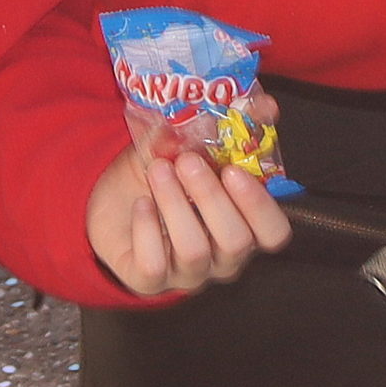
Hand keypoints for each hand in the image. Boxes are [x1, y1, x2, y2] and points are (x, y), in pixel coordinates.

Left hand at [87, 107, 292, 296]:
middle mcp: (221, 257)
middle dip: (210, 198)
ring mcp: (187, 273)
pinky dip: (146, 229)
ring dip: (174, 204)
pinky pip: (154, 267)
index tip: (233, 171)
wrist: (112, 198)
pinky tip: (141, 204)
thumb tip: (266, 105)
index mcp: (243, 225)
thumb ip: (230, 125)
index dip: (260, 207)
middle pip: (235, 242)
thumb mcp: (192, 144)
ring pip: (194, 251)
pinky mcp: (148, 281)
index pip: (273, 234)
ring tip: (158, 170)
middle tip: (187, 161)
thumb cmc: (165, 173)